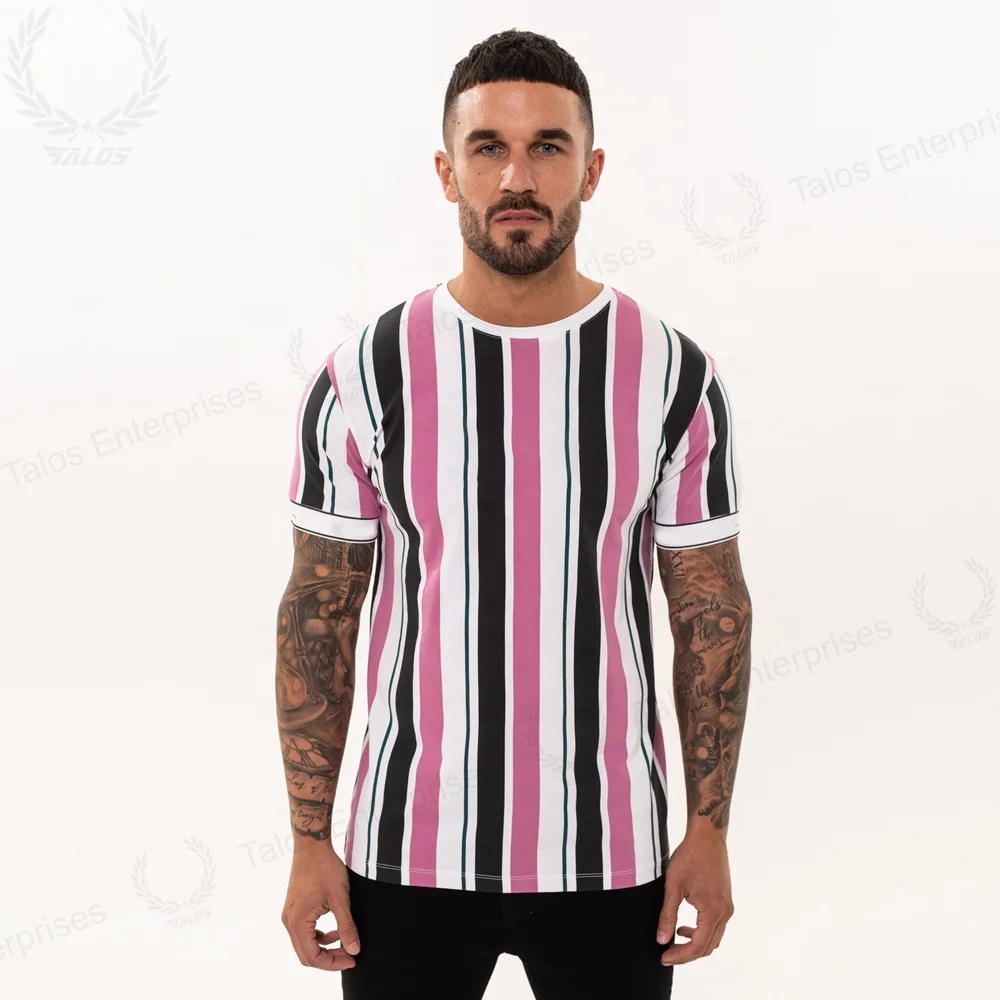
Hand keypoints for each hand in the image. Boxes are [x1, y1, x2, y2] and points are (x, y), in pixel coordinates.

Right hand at [281, 840, 359, 970]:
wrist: (312, 846)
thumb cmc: (325, 868)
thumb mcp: (340, 898)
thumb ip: (346, 926)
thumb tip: (354, 950)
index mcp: (298, 921)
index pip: (312, 956)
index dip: (333, 963)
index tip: (352, 960)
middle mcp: (289, 921)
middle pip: (307, 953)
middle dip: (329, 958)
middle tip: (350, 955)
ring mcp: (290, 914)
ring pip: (305, 943)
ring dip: (324, 947)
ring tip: (345, 942)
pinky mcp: (294, 907)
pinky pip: (304, 931)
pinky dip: (319, 935)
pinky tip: (334, 930)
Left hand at [656, 829, 733, 964]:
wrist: (708, 836)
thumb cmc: (689, 856)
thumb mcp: (673, 886)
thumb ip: (667, 915)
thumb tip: (661, 940)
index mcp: (713, 910)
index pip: (698, 946)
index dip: (680, 956)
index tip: (664, 958)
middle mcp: (725, 912)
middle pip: (708, 946)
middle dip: (687, 954)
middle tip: (667, 954)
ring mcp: (727, 907)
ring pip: (713, 938)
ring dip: (695, 944)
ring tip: (674, 940)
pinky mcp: (726, 901)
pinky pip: (716, 926)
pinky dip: (701, 932)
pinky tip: (685, 926)